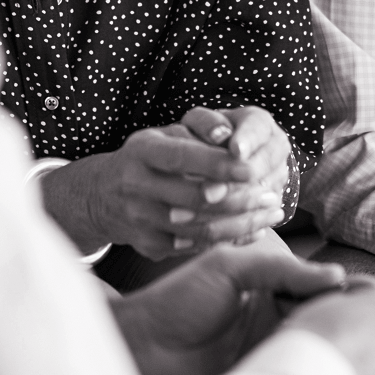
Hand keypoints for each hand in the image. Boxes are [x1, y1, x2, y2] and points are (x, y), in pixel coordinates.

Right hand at [40, 115, 285, 259]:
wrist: (102, 196)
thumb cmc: (148, 158)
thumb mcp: (165, 133)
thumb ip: (200, 127)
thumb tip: (229, 135)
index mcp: (141, 152)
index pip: (182, 158)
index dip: (218, 165)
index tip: (252, 168)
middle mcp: (136, 186)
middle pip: (195, 198)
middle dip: (240, 198)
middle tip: (272, 194)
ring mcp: (141, 220)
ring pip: (200, 228)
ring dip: (243, 222)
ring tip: (271, 212)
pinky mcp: (149, 245)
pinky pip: (197, 247)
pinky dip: (230, 239)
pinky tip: (254, 229)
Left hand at [111, 241, 348, 374]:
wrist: (134, 348)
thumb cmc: (174, 302)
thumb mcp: (228, 268)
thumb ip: (279, 269)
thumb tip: (335, 276)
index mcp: (271, 295)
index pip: (320, 291)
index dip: (347, 292)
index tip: (372, 293)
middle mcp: (276, 329)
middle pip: (326, 325)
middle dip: (352, 322)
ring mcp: (270, 362)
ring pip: (317, 357)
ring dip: (338, 352)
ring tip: (359, 347)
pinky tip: (328, 374)